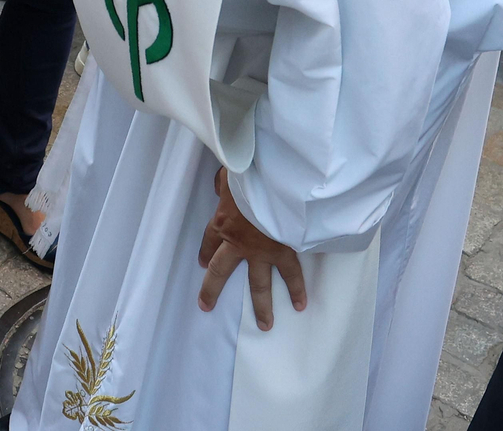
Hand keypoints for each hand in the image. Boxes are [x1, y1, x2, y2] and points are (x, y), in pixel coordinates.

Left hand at [197, 168, 305, 330]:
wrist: (276, 185)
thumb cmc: (249, 176)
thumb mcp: (229, 176)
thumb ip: (224, 185)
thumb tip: (221, 187)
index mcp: (221, 223)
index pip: (208, 242)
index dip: (204, 253)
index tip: (202, 265)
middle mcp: (238, 244)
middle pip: (220, 271)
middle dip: (211, 290)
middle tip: (205, 306)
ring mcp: (261, 252)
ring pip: (258, 284)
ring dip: (261, 307)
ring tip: (264, 326)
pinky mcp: (284, 252)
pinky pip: (291, 275)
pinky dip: (297, 290)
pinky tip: (300, 305)